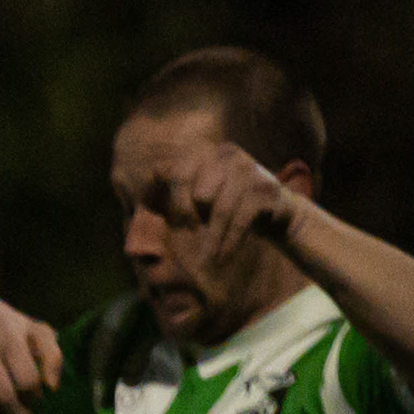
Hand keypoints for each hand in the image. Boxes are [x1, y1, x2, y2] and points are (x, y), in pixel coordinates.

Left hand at [152, 140, 306, 269]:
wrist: (276, 211)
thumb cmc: (225, 205)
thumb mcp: (194, 198)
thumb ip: (166, 195)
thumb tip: (137, 197)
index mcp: (204, 153)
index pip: (174, 172)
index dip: (170, 201)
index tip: (171, 222)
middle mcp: (226, 154)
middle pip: (197, 193)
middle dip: (188, 218)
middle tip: (186, 235)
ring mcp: (248, 169)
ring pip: (220, 210)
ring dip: (211, 241)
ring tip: (205, 261)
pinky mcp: (265, 188)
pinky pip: (240, 220)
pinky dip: (229, 242)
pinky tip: (223, 258)